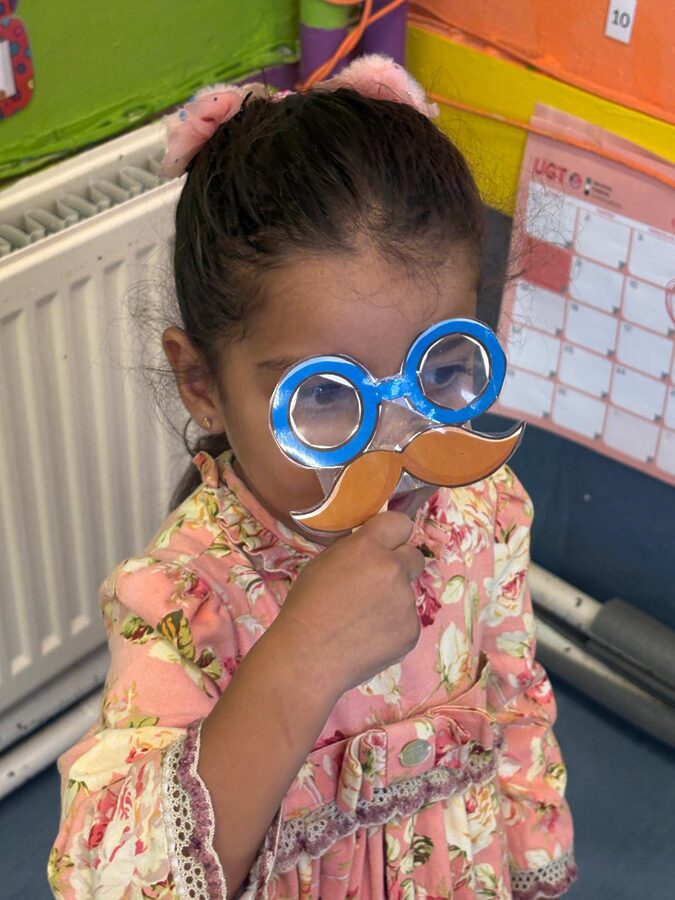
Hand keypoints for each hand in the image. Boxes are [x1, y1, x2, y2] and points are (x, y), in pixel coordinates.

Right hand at [272, 512, 424, 695]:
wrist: (307, 658)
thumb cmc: (305, 607)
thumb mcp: (322, 564)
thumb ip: (353, 551)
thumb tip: (371, 548)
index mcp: (368, 547)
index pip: (400, 523)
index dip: (393, 534)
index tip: (386, 544)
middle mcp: (393, 569)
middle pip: (414, 556)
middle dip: (400, 565)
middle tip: (376, 584)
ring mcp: (406, 602)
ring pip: (407, 593)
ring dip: (392, 601)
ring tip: (362, 620)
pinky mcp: (412, 632)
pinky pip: (406, 622)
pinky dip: (392, 628)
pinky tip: (367, 639)